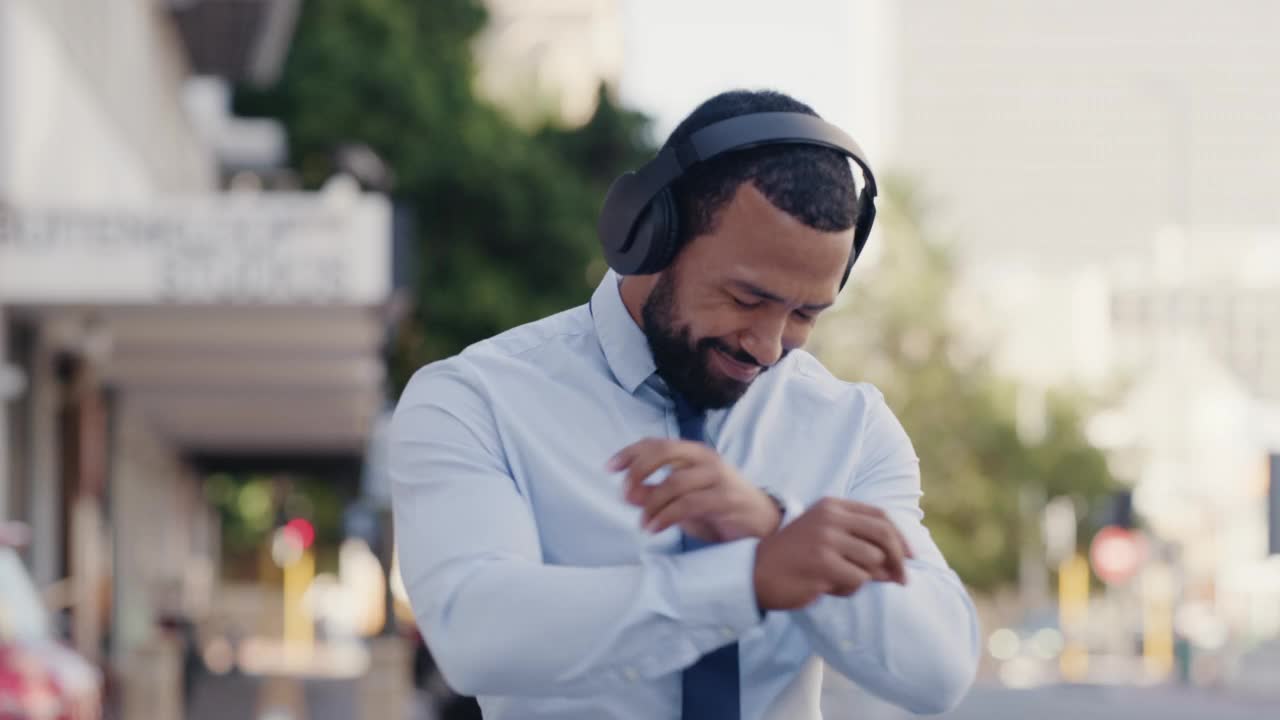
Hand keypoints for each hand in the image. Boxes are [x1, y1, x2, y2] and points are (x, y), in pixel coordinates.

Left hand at [609, 438, 780, 542]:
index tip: (610, 468)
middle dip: (638, 470)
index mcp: (693, 453)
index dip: (630, 452)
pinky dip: (665, 516)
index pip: (656, 443)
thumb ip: (656, 494)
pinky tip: (654, 528)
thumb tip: (628, 493)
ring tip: (642, 523)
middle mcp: (705, 459)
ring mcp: (717, 477)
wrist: (761, 523)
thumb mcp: (682, 500)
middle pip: (664, 451)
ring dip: (651, 504)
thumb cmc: (718, 508)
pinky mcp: (725, 498)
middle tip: (625, 495)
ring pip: (674, 481)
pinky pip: (688, 504)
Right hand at [753, 497, 914, 610]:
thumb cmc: (795, 557)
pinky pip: (857, 580)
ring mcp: (826, 539)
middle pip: (883, 535)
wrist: (756, 572)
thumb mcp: (826, 538)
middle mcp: (830, 518)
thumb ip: (859, 543)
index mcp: (832, 506)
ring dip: (864, 578)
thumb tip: (899, 564)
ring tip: (840, 580)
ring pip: (872, 562)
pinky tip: (828, 587)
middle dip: (899, 560)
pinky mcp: (823, 563)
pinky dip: (849, 589)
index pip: (880, 516)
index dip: (900, 538)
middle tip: (903, 580)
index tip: (910, 557)